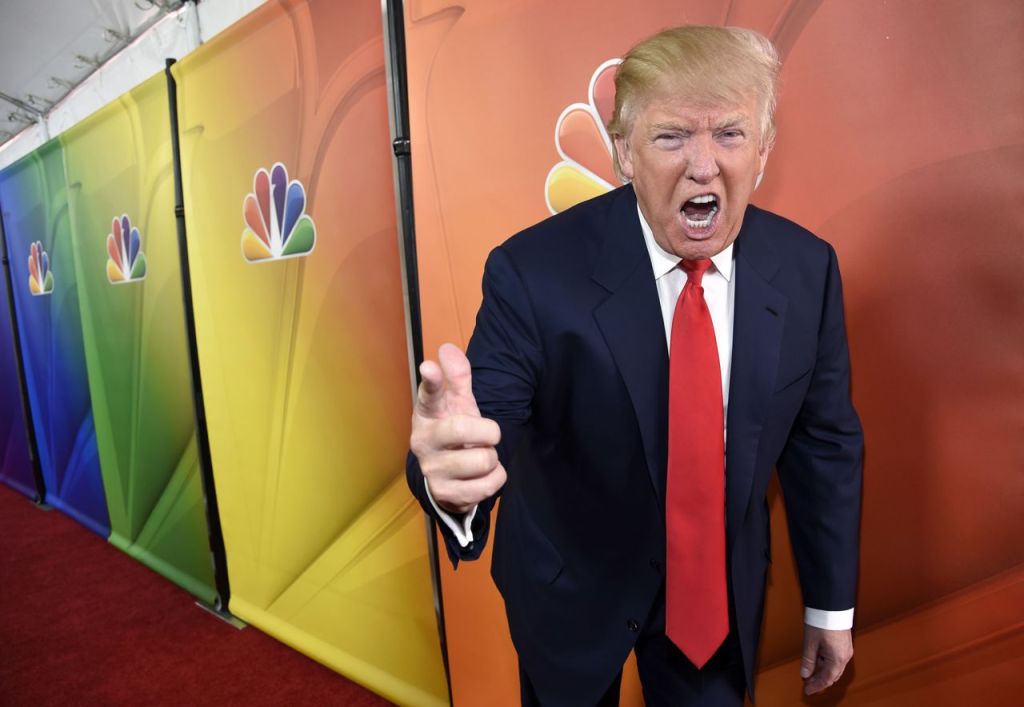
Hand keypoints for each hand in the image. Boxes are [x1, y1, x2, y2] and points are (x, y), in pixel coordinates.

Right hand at [410, 343, 506, 514]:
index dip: (432, 381)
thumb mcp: (458, 404)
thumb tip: (447, 348)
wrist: (448, 478)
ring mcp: (432, 470)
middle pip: (463, 427)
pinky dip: (495, 479)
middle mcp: (423, 441)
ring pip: (483, 459)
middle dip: (489, 430)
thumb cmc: (454, 433)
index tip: (430, 367)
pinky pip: (488, 485)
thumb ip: (457, 378)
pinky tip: (482, 477)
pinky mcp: (446, 495)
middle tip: (488, 435)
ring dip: (492, 458)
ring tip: (480, 457)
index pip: (428, 394)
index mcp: (426, 413)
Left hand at [800, 625, 852, 694]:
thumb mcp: (810, 642)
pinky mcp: (845, 644)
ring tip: (811, 673)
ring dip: (823, 672)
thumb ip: (808, 660)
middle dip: (820, 681)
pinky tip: (818, 661)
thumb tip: (805, 674)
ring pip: (835, 668)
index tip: (807, 690)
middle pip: (832, 675)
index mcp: (837, 659)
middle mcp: (845, 657)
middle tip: (809, 684)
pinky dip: (827, 664)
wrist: (832, 606)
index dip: (816, 686)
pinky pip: (837, 660)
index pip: (826, 679)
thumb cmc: (822, 622)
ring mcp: (846, 650)